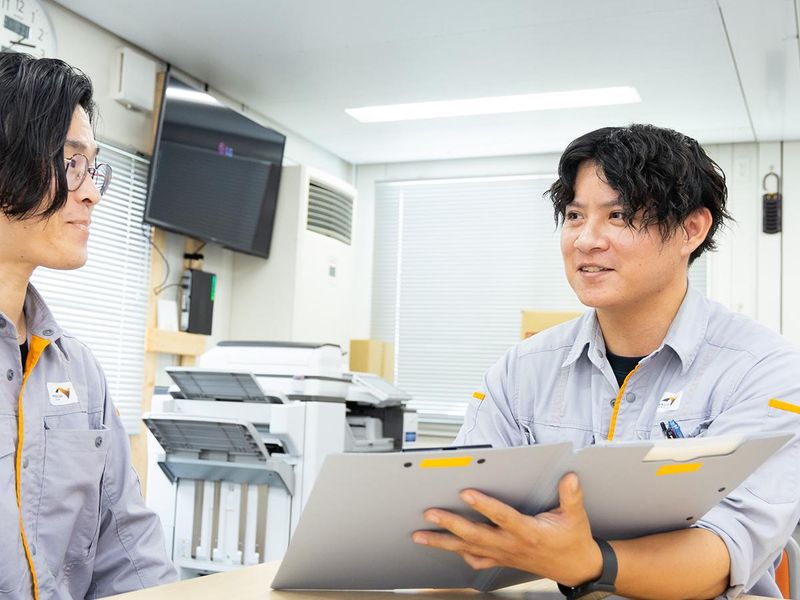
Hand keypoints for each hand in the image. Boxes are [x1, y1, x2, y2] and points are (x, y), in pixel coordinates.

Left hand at [412, 473, 602, 585]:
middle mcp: (511, 545)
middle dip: (450, 524)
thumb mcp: (576, 517)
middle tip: (430, 514)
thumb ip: (571, 496)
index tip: (466, 493)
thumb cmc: (572, 541)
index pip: (502, 517)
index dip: (484, 506)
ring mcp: (504, 554)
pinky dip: (459, 553)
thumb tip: (570, 478)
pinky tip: (446, 547)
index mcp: (528, 532)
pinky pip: (476, 559)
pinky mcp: (501, 559)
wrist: (576, 568)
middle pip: (475, 535)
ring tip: (420, 536)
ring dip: (442, 542)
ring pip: (468, 549)